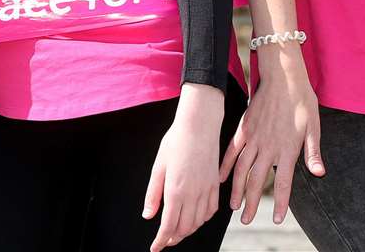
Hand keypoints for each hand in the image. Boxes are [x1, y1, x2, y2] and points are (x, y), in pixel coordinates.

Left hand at [143, 84, 223, 249]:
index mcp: (176, 191)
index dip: (161, 241)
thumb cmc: (176, 142)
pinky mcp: (215, 185)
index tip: (155, 248)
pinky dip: (202, 219)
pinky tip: (195, 217)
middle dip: (173, 238)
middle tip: (164, 240)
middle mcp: (193, 195)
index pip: (168, 226)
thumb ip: (153, 193)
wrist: (199, 125)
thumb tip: (148, 215)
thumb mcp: (158, 166)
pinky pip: (210, 211)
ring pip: (198, 222)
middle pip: (185, 228)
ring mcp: (207, 190)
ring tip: (177, 231)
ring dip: (187, 230)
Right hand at [218, 51, 323, 225]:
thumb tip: (318, 173)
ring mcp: (253, 137)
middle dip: (250, 203)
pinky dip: (225, 165)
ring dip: (236, 189)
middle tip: (246, 220)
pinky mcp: (244, 128)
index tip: (275, 219)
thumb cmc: (302, 100)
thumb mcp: (314, 126)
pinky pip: (232, 150)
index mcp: (287, 149)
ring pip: (241, 169)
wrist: (282, 76)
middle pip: (256, 181)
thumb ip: (313, 151)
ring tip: (232, 206)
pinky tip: (220, 177)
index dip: (279, 203)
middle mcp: (268, 147)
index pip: (283, 183)